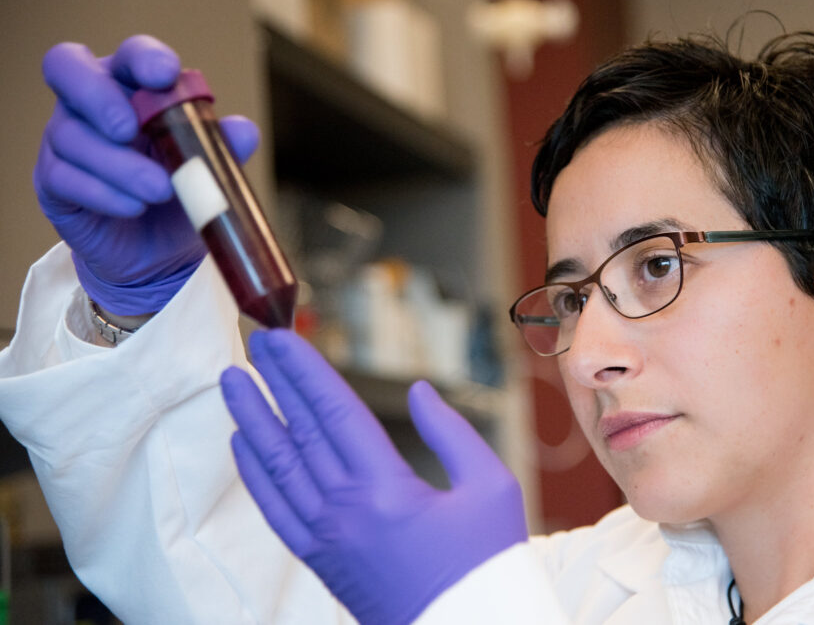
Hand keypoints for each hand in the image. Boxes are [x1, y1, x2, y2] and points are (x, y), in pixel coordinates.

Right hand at [35, 35, 259, 314]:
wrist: (160, 254)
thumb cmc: (181, 194)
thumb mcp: (208, 171)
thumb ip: (223, 147)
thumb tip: (243, 130)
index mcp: (133, 86)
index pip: (129, 55)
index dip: (143, 57)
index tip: (165, 75)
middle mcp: (90, 102)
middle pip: (67, 68)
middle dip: (98, 97)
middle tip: (130, 128)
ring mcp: (65, 138)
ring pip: (72, 136)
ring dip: (119, 164)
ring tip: (161, 190)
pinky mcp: (53, 181)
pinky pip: (63, 177)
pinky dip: (103, 193)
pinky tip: (134, 207)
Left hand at [221, 330, 527, 624]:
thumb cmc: (486, 564)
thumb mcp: (491, 488)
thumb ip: (453, 432)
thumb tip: (418, 392)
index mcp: (388, 487)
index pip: (335, 411)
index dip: (305, 370)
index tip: (282, 339)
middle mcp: (346, 510)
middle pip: (301, 430)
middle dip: (274, 381)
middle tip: (254, 342)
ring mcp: (327, 538)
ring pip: (277, 467)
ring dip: (252, 420)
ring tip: (233, 382)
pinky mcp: (320, 560)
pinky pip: (274, 510)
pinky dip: (254, 474)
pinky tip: (242, 445)